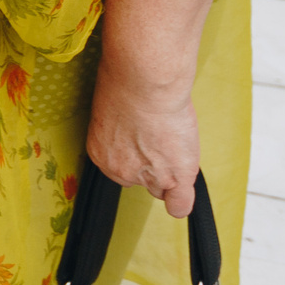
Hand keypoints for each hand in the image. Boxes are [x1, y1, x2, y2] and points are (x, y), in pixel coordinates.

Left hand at [85, 65, 200, 216]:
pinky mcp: (174, 177)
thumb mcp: (110, 105)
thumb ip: (119, 126)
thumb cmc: (125, 81)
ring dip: (169, 173)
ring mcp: (147, 176)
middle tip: (161, 139)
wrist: (145, 81)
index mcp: (101, 151)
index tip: (142, 142)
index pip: (120, 168)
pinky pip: (179, 203)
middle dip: (150, 166)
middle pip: (139, 181)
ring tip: (175, 142)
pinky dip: (181, 200)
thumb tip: (131, 125)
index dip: (135, 155)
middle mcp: (119, 169)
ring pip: (161, 188)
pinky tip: (182, 191)